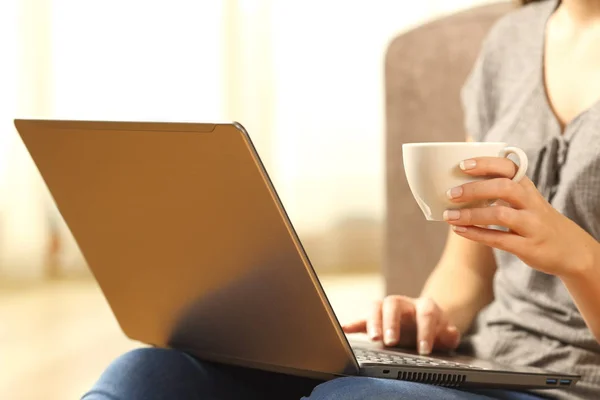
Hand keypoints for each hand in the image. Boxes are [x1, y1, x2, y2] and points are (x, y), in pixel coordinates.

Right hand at [342, 296, 460, 354]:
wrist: (425, 319)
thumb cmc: (435, 329)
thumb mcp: (446, 333)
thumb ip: (449, 335)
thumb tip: (450, 333)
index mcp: (424, 306)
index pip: (425, 313)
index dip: (425, 331)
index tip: (424, 350)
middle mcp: (404, 303)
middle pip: (393, 304)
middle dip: (391, 322)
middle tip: (391, 341)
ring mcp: (388, 309)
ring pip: (377, 307)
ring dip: (373, 322)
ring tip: (373, 339)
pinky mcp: (376, 318)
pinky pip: (363, 318)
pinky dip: (354, 323)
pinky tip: (345, 329)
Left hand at [444, 157, 598, 276]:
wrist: (572, 250)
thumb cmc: (536, 220)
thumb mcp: (526, 201)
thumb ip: (501, 191)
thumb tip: (458, 185)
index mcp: (527, 188)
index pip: (509, 167)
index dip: (485, 164)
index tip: (462, 165)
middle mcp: (532, 203)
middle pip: (504, 188)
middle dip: (474, 189)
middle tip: (450, 193)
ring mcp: (532, 225)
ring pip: (500, 215)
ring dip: (471, 214)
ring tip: (449, 216)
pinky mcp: (529, 247)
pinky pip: (499, 239)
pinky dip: (477, 234)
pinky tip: (460, 230)